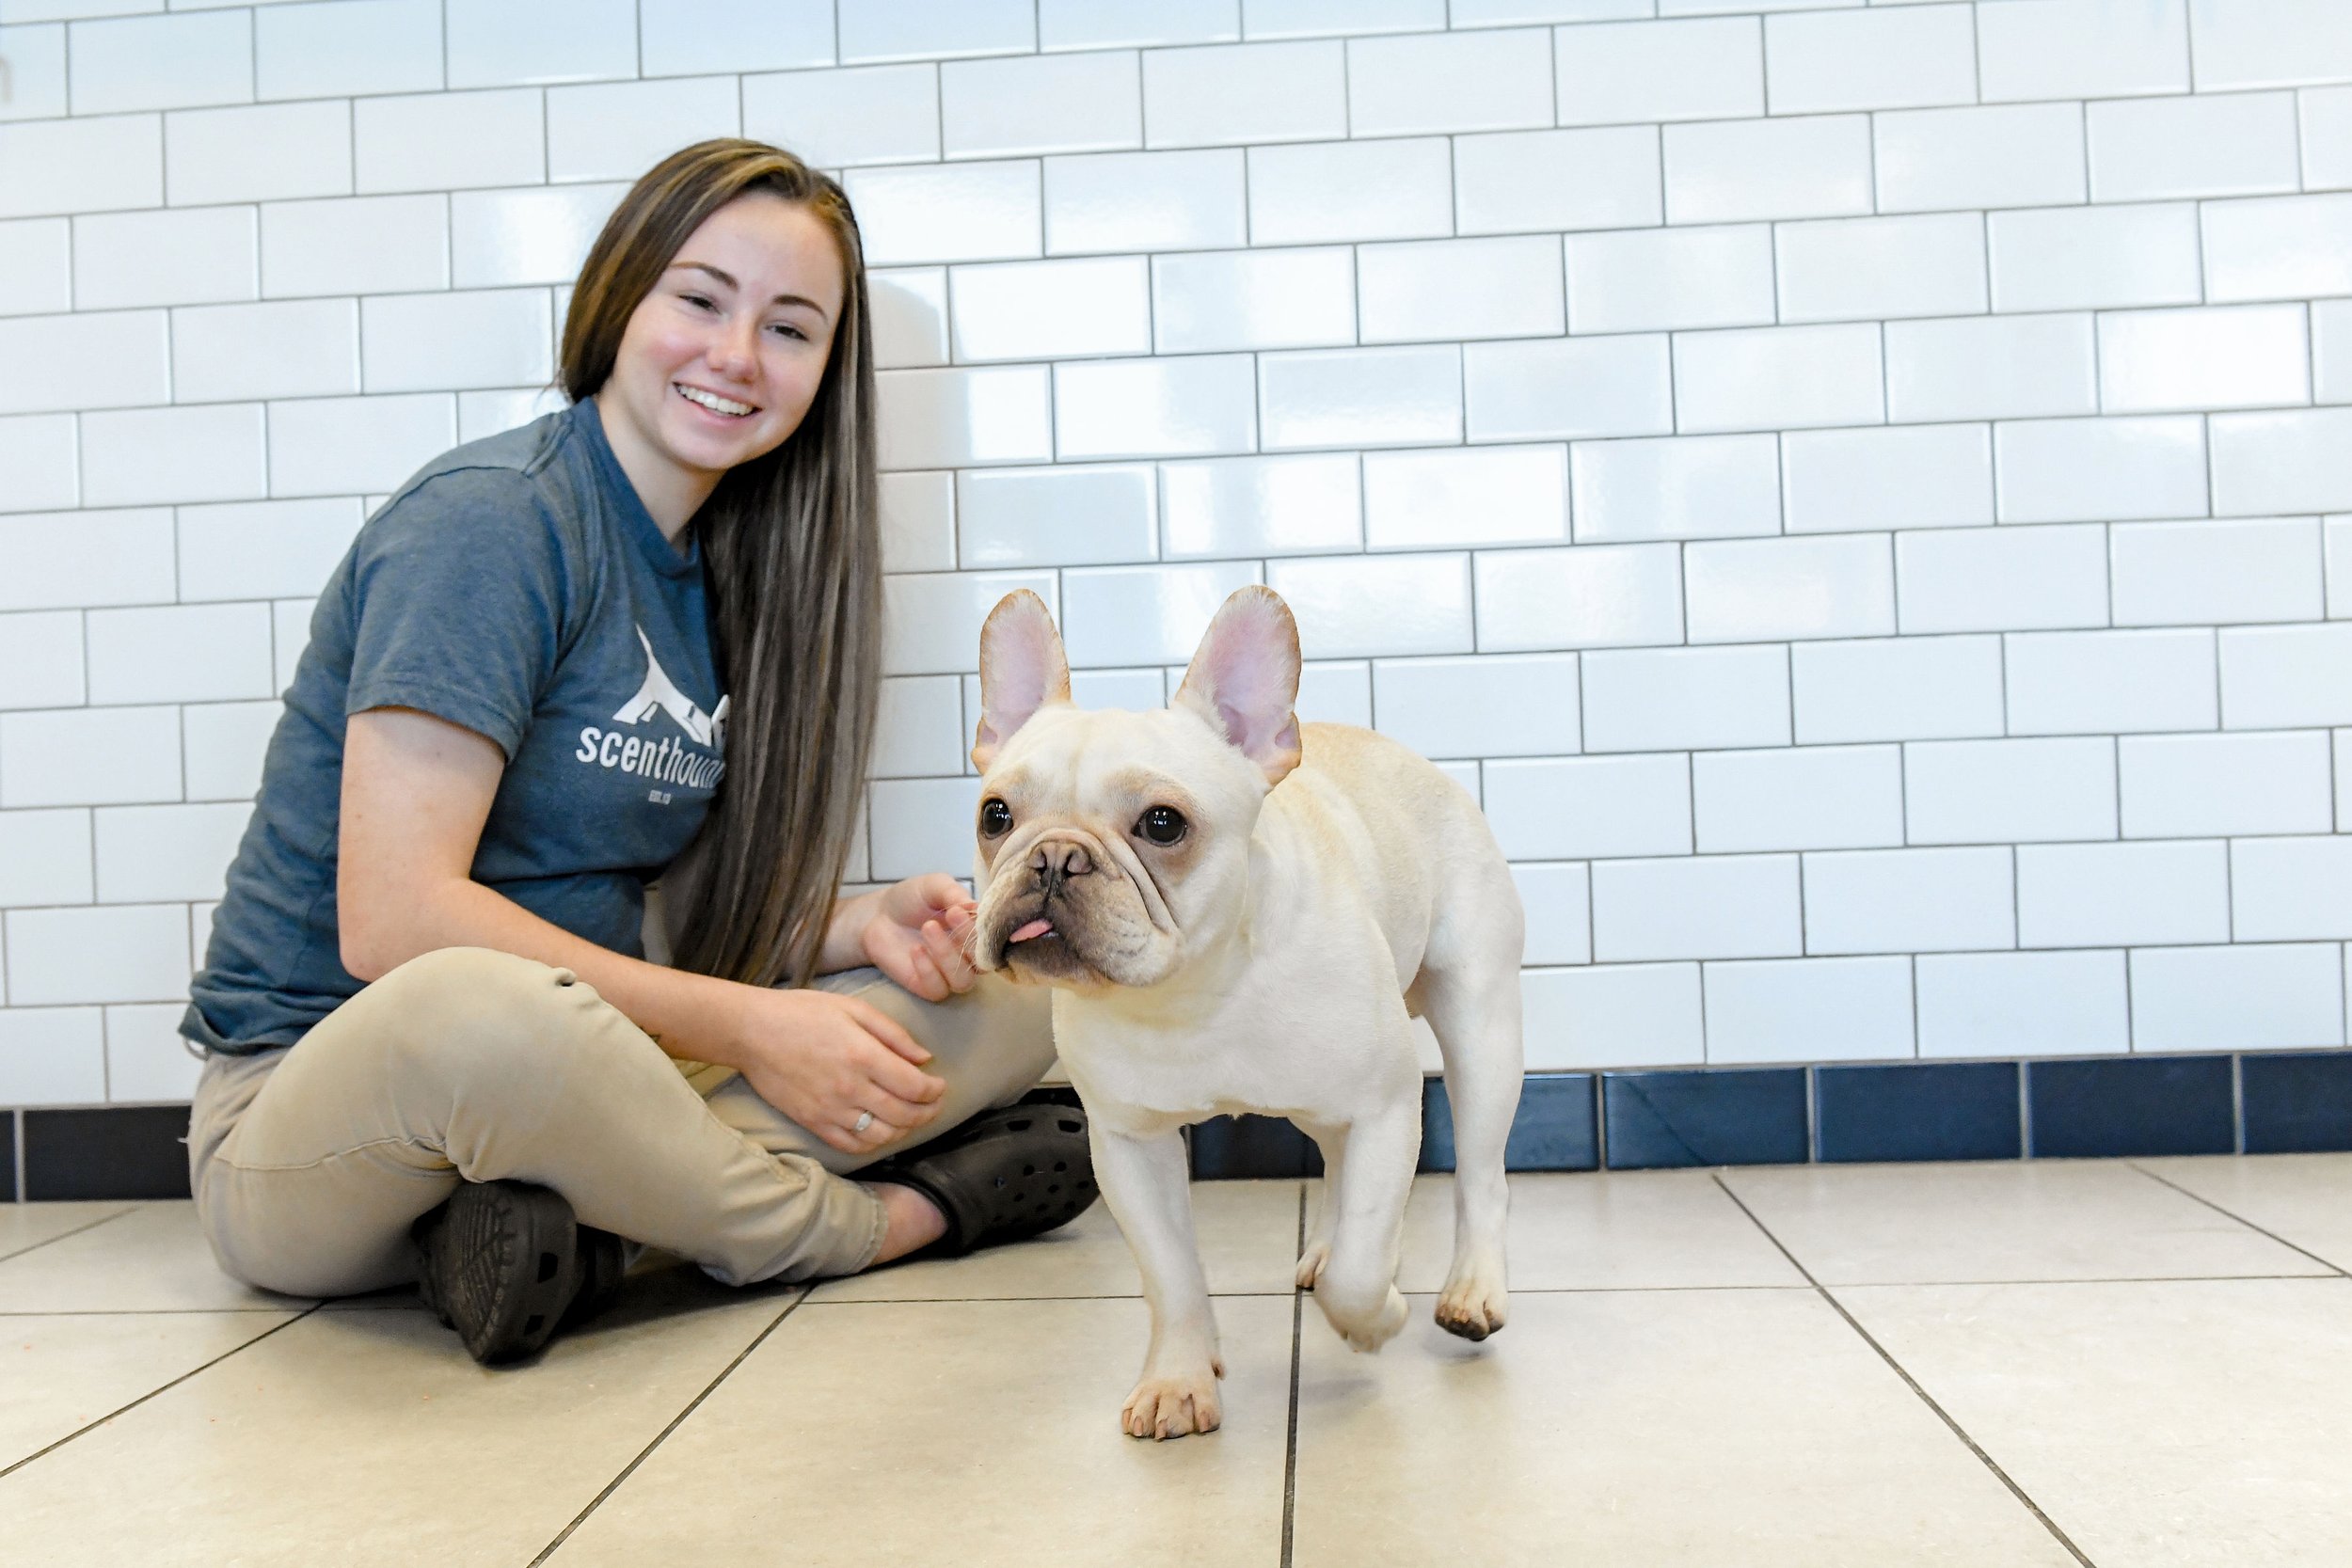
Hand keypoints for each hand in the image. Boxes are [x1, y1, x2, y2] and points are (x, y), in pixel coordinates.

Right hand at [726, 986, 946, 1154]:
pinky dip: (873, 1143)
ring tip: (910, 1117)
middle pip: (904, 1115)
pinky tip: (880, 1130)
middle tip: (934, 1104)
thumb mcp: (853, 1008)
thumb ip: (893, 1034)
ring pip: (881, 1135)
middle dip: (928, 1112)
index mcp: (863, 1056)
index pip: (914, 1087)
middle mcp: (850, 1087)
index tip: (940, 1085)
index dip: (935, 1091)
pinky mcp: (812, 1122)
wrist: (751, 1032)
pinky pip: (851, 1144)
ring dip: (904, 1130)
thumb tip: (924, 1058)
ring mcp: (830, 1109)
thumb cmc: (803, 1012)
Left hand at [860, 873, 981, 1002]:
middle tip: (951, 914)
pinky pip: (938, 989)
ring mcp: (948, 974)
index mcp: (976, 932)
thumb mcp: (934, 886)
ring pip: (963, 981)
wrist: (877, 915)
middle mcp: (968, 957)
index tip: (962, 908)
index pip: (992, 939)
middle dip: (969, 939)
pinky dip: (928, 970)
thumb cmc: (911, 899)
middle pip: (983, 962)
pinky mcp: (927, 987)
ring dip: (948, 955)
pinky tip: (916, 949)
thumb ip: (955, 894)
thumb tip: (977, 907)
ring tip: (928, 927)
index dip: (983, 928)